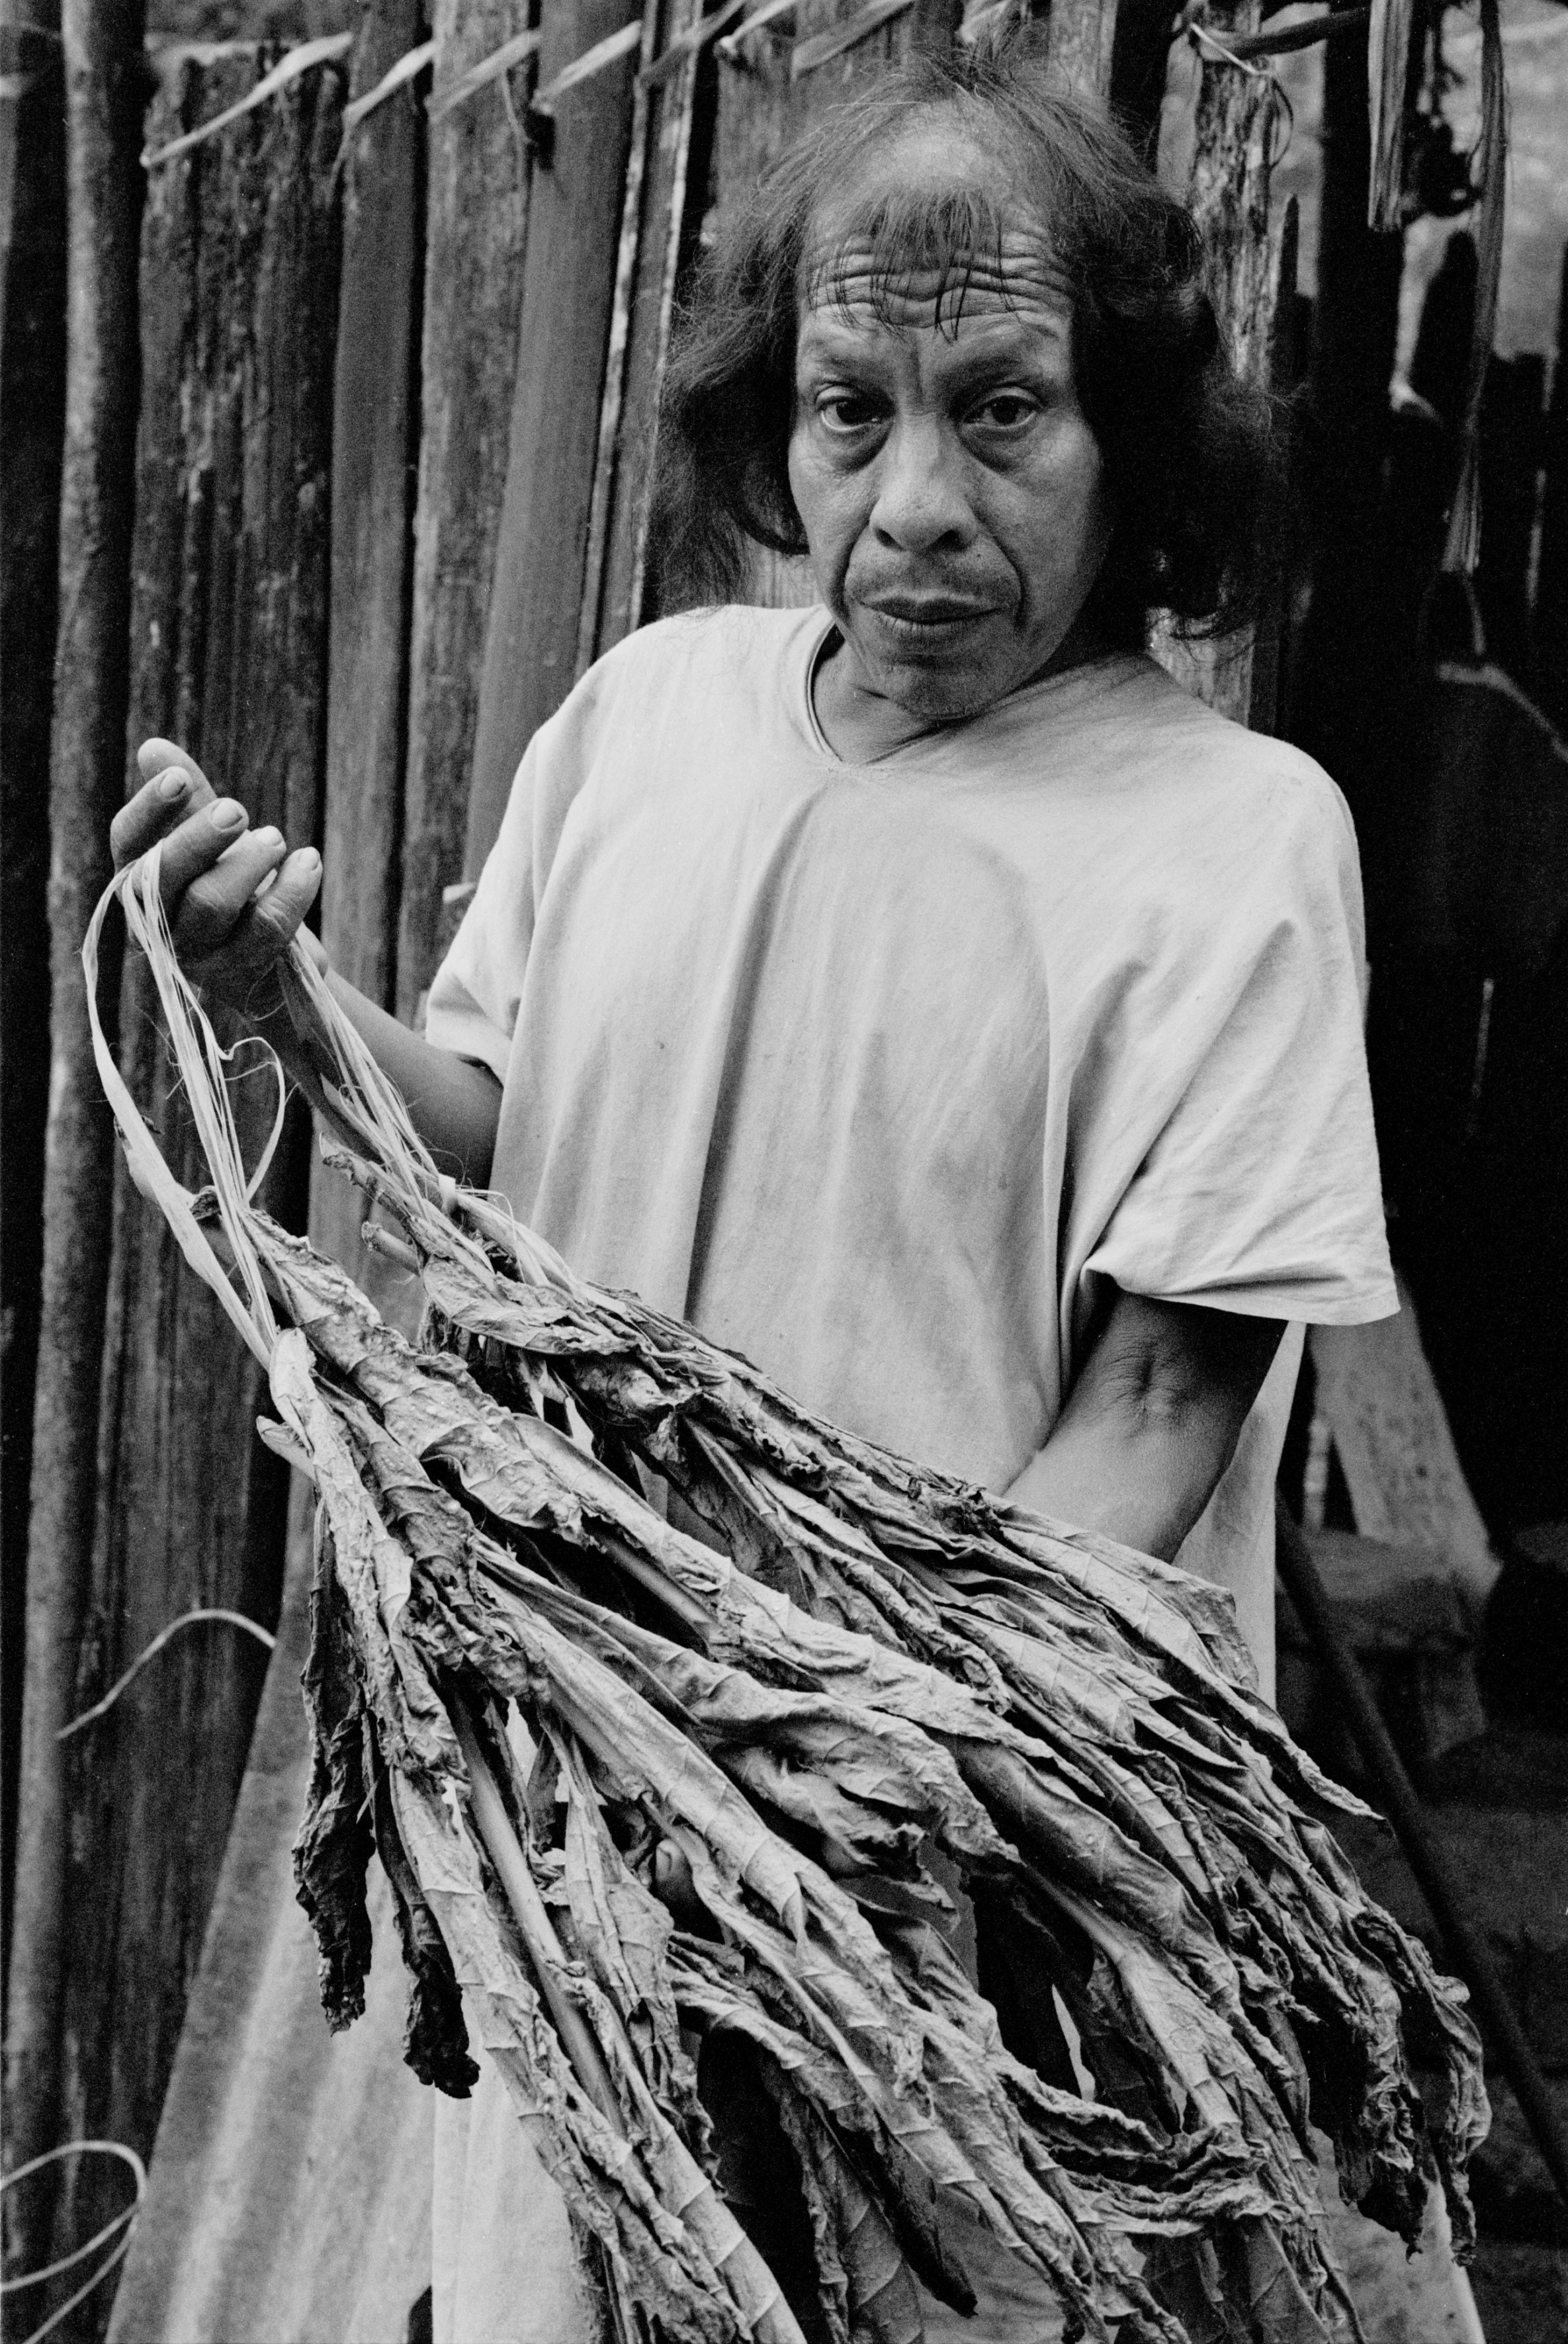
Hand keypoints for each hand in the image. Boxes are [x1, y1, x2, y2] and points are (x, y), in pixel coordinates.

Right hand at [110, 740, 324, 1015]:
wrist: (276, 965)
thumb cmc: (234, 891)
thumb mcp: (213, 844)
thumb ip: (188, 800)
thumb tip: (152, 747)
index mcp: (139, 881)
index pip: (127, 841)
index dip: (149, 809)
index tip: (179, 778)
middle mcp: (157, 921)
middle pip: (165, 875)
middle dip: (201, 836)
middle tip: (238, 808)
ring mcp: (198, 953)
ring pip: (212, 903)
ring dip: (249, 862)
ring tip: (277, 839)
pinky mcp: (241, 975)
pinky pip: (266, 928)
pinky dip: (292, 888)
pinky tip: (308, 861)